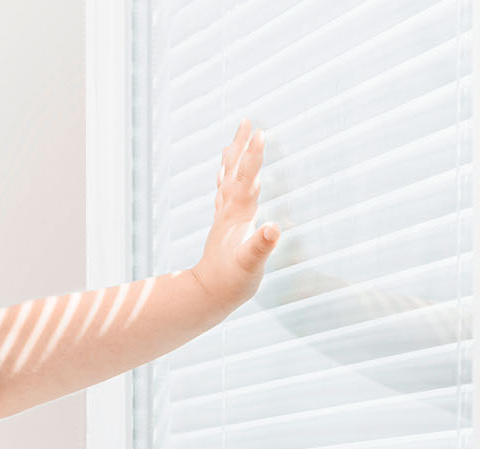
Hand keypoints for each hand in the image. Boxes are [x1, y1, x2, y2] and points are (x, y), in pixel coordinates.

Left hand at [190, 116, 280, 310]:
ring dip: (233, 159)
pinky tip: (227, 176)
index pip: (247, 179)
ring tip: (235, 140)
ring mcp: (225, 218)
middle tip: (246, 120)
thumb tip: (273, 228)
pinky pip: (225, 194)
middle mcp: (228, 212)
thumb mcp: (251, 266)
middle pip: (234, 172)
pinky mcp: (224, 227)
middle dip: (242, 146)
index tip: (260, 132)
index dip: (254, 156)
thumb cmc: (231, 283)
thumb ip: (261, 246)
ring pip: (228, 180)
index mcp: (237, 216)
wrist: (206, 296)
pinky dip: (228, 179)